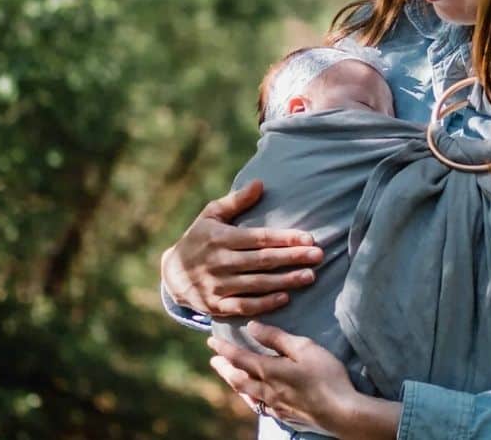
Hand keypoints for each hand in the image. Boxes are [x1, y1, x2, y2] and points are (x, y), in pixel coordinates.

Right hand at [160, 181, 323, 316]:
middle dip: (292, 257)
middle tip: (319, 256)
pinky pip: (244, 306)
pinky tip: (285, 298)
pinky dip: (264, 303)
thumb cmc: (198, 239)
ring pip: (257, 284)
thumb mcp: (211, 215)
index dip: (285, 238)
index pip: (259, 238)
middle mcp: (219, 262)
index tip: (309, 238)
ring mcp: (217, 286)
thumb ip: (236, 201)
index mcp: (220, 238)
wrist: (172, 274)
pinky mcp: (216, 306)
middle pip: (262, 261)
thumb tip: (260, 183)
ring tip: (310, 276)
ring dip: (285, 281)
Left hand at [207, 322, 400, 438]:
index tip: (211, 341)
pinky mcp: (285, 416)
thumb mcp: (304, 348)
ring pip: (246, 394)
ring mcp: (275, 406)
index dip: (224, 348)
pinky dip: (250, 398)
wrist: (341, 413)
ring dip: (234, 383)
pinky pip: (259, 406)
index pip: (240, 357)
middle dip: (224, 368)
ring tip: (228, 377)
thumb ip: (277, 338)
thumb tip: (252, 327)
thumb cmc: (326, 376)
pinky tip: (254, 399)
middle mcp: (266, 390)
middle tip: (213, 360)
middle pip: (238, 378)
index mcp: (269, 371)